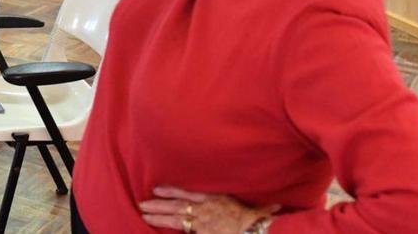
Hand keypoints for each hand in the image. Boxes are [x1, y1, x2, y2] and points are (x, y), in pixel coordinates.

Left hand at [138, 186, 277, 233]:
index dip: (171, 191)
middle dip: (158, 204)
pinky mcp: (201, 233)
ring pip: (176, 218)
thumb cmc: (257, 223)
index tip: (157, 189)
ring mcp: (202, 223)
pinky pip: (185, 232)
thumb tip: (276, 207)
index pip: (188, 194)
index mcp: (215, 200)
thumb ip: (263, 208)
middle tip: (141, 203)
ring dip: (158, 216)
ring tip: (143, 214)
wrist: (253, 231)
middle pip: (177, 205)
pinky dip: (171, 230)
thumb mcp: (258, 212)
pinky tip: (156, 230)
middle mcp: (205, 210)